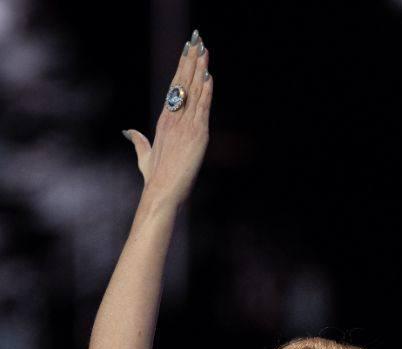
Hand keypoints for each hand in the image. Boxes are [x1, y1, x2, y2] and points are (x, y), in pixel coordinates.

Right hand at [124, 30, 212, 207]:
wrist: (162, 191)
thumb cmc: (155, 178)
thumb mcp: (144, 156)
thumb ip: (138, 141)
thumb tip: (128, 132)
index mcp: (163, 120)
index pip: (173, 88)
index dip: (180, 68)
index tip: (185, 51)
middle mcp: (172, 118)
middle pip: (182, 83)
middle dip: (189, 60)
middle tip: (196, 39)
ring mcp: (184, 125)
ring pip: (193, 91)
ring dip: (199, 69)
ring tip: (204, 49)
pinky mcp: (196, 134)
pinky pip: (203, 108)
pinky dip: (206, 92)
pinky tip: (209, 76)